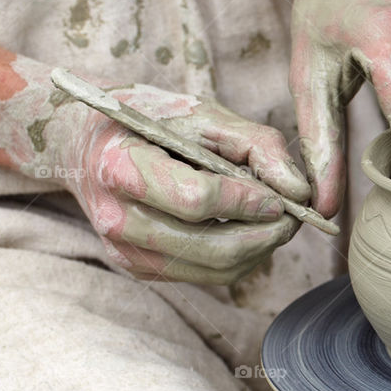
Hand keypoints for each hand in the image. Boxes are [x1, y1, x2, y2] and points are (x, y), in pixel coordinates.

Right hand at [52, 83, 309, 283]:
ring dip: (259, 249)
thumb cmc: (151, 121)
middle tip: (294, 216)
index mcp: (122, 168)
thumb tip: (300, 191)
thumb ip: (258, 145)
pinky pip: (207, 275)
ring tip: (276, 220)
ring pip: (215, 269)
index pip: (196, 201)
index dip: (247, 202)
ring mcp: (126, 252)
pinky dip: (240, 257)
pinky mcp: (140, 270)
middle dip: (266, 235)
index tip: (281, 197)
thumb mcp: (205, 115)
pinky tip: (247, 229)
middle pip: (211, 247)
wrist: (89, 146)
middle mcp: (117, 220)